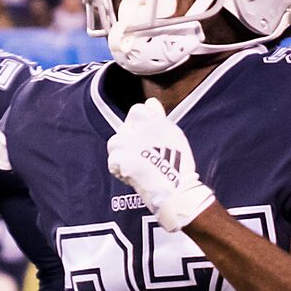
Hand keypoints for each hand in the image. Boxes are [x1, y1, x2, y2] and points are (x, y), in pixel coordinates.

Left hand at [104, 98, 213, 233]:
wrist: (176, 189)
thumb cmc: (179, 166)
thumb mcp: (174, 135)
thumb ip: (159, 116)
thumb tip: (150, 101)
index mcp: (156, 121)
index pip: (136, 111)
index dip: (136, 124)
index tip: (142, 137)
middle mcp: (141, 128)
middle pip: (124, 129)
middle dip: (128, 141)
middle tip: (139, 156)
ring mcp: (130, 144)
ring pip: (114, 143)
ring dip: (121, 154)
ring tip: (133, 165)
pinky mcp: (123, 160)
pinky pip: (112, 161)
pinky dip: (119, 169)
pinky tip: (130, 175)